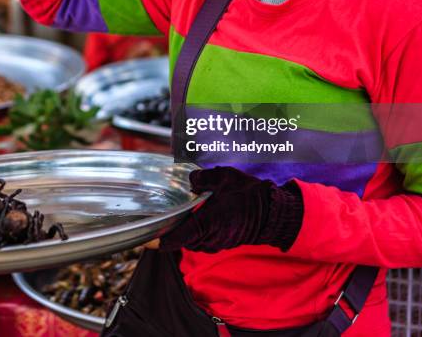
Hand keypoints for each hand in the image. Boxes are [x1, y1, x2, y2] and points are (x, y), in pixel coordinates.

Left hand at [159, 167, 303, 253]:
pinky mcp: (225, 242)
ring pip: (194, 242)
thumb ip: (202, 178)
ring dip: (186, 233)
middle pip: (183, 241)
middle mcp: (211, 237)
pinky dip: (197, 233)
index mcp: (207, 223)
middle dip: (172, 233)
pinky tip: (197, 218)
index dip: (162, 240)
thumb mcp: (223, 178)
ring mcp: (219, 242)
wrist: (273, 212)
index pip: (178, 237)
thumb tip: (190, 180)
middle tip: (161, 221)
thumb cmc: (249, 195)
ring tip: (178, 218)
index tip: (148, 240)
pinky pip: (204, 242)